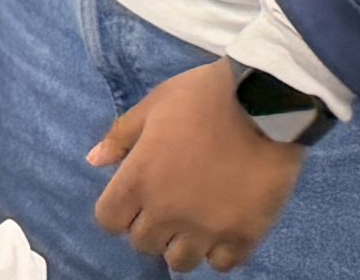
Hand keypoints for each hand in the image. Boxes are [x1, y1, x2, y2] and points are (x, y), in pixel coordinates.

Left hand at [89, 62, 304, 272]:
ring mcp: (206, 228)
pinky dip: (219, 251)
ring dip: (182, 243)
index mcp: (140, 178)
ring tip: (196, 218)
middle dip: (150, 225)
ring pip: (180, 262)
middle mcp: (167, 211)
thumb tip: (94, 160)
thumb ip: (122, 135)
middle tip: (169, 202)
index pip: (108, 220)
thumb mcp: (154, 104)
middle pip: (143, 243)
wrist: (264, 100)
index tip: (134, 196)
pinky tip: (223, 226)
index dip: (118, 209)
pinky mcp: (244, 235)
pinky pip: (221, 264)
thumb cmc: (203, 96)